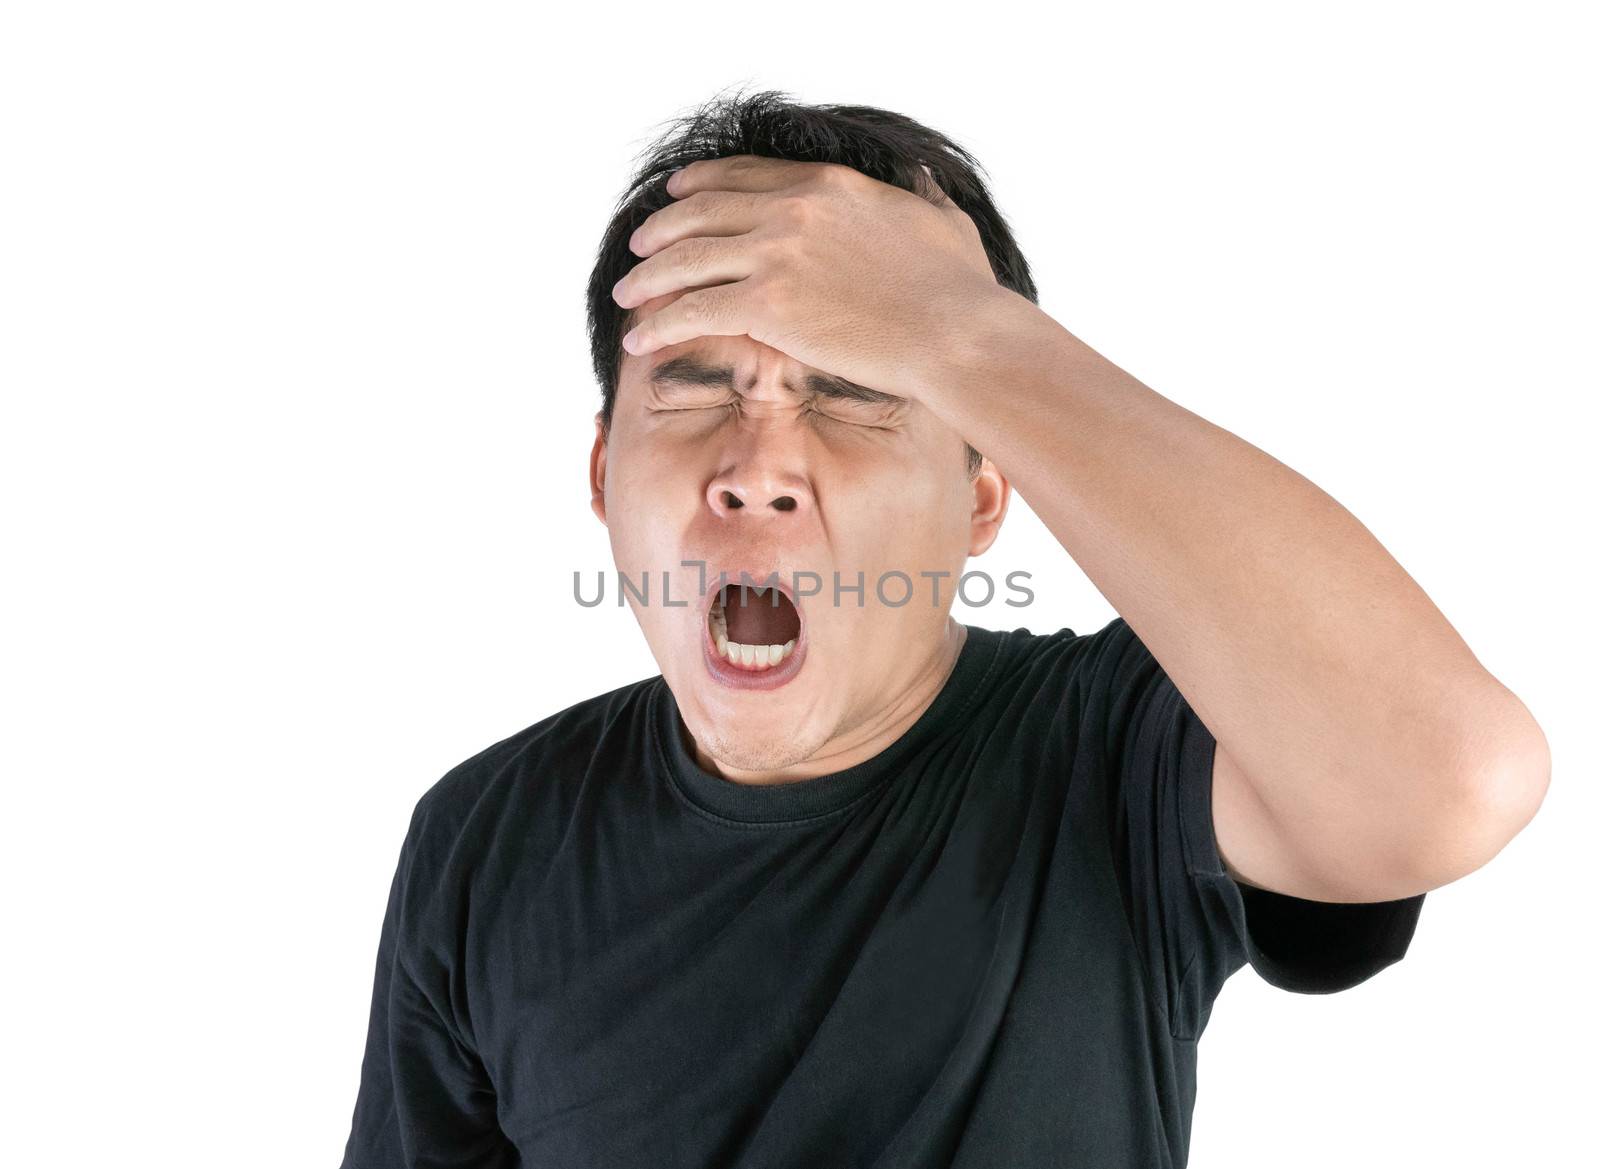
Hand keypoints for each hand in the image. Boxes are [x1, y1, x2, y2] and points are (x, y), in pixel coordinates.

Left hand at [611, 155, 1002, 400]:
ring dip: (647, 277)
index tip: (676, 196)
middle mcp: (792, 209)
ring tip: (626, 294)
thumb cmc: (959, 289)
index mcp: (829, 184)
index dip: (701, 185)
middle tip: (639, 245)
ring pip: (686, 259)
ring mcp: (775, 254)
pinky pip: (691, 309)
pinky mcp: (765, 305)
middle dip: (662, 229)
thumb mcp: (943, 219)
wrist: (954, 333)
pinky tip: (639, 338)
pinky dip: (658, 323)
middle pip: (702, 211)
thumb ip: (922, 195)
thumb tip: (923, 179)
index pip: (744, 176)